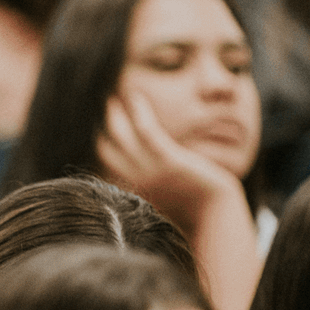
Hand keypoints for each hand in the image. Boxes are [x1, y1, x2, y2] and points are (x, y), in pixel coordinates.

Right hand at [96, 89, 246, 225]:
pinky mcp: (168, 161)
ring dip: (112, 113)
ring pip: (118, 136)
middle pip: (102, 147)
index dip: (95, 140)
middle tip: (99, 103)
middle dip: (97, 125)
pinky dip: (137, 112)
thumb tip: (130, 168)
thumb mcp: (158, 194)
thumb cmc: (190, 206)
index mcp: (126, 191)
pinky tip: (136, 96)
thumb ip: (141, 182)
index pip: (100, 163)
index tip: (95, 123)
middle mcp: (131, 181)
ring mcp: (147, 171)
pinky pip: (146, 131)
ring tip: (111, 95)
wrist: (215, 214)